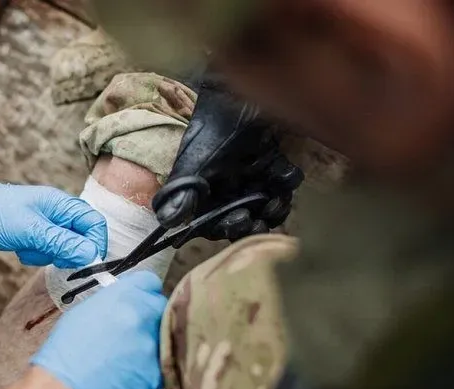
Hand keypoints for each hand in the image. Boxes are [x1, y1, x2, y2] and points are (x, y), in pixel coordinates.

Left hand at [0, 175, 107, 268]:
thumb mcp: (30, 231)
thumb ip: (62, 242)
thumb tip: (91, 254)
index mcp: (62, 203)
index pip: (94, 224)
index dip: (94, 244)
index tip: (85, 262)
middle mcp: (58, 212)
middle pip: (80, 238)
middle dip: (64, 252)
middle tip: (46, 252)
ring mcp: (46, 223)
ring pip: (62, 248)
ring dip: (45, 254)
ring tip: (25, 247)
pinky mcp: (34, 233)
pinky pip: (46, 250)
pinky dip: (34, 254)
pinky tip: (19, 248)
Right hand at [31, 271, 166, 388]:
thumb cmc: (63, 355)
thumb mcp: (83, 314)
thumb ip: (112, 303)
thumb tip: (125, 303)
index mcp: (123, 297)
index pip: (150, 282)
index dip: (143, 293)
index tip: (139, 301)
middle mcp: (142, 318)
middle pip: (160, 309)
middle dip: (148, 318)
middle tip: (130, 333)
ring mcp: (152, 348)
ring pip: (161, 340)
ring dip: (147, 347)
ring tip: (121, 360)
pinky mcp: (156, 377)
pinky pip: (157, 369)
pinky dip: (144, 373)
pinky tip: (122, 378)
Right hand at [153, 81, 303, 241]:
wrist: (228, 95)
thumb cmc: (206, 131)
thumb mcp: (192, 164)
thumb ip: (182, 194)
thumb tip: (168, 222)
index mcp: (209, 196)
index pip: (219, 224)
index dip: (230, 228)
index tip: (242, 221)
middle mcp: (231, 191)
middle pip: (247, 219)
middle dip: (256, 223)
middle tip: (261, 218)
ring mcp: (253, 178)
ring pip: (269, 205)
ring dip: (276, 208)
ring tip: (276, 200)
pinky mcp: (273, 163)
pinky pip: (285, 181)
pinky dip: (286, 180)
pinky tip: (282, 172)